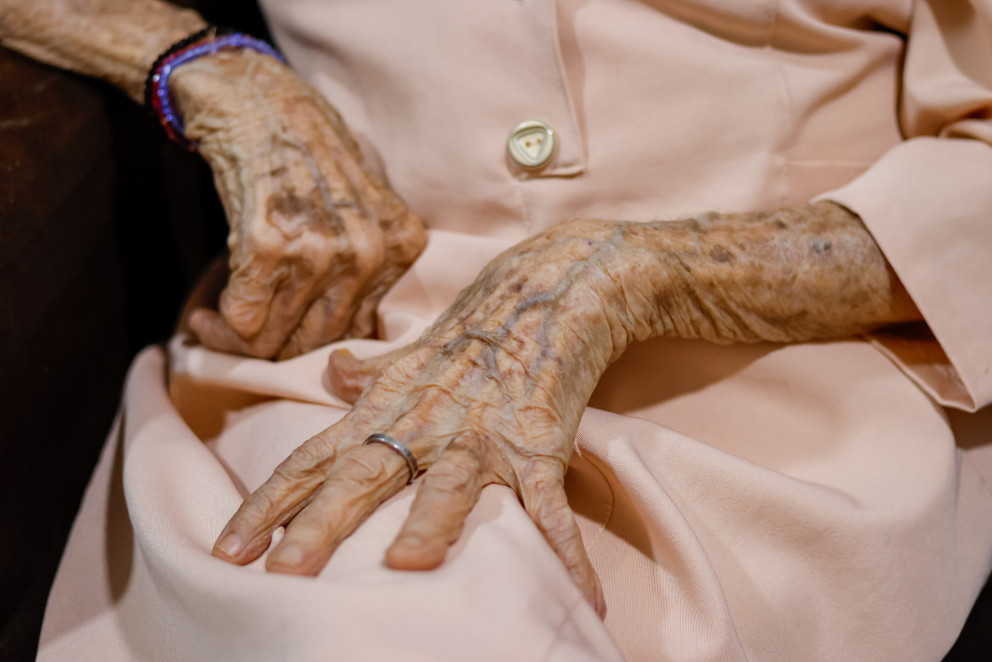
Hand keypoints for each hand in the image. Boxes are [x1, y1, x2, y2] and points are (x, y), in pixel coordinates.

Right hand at [171, 49, 425, 358]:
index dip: (317, 347)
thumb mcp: (365, 203)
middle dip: (275, 351)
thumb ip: (371, 262)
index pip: (362, 331)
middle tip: (238, 339)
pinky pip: (244, 321)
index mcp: (400, 245)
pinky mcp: (270, 246)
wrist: (258, 98)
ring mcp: (321, 250)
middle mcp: (367, 252)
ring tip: (213, 327)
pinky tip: (205, 315)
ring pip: (278, 340)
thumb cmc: (308, 152)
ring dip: (236, 344)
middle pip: (319, 342)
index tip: (284, 341)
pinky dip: (219, 328)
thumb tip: (355, 334)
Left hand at [211, 218, 641, 614]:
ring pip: (450, 482)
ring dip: (429, 524)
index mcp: (386, 406)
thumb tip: (334, 375)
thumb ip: (371, 372)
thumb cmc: (475, 327)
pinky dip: (563, 551)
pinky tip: (581, 600)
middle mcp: (425, 423)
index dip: (267, 504)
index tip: (228, 550)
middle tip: (285, 573)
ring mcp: (483, 434)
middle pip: (364, 475)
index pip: (313, 458)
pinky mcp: (538, 444)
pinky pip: (548, 506)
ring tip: (403, 568)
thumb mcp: (412, 351)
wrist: (548, 287)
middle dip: (322, 524)